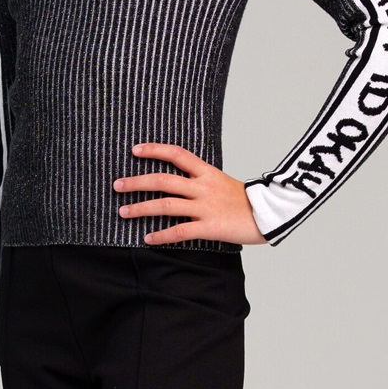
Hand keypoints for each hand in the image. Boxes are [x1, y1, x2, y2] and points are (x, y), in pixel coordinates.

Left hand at [113, 142, 266, 245]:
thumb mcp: (222, 182)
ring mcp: (206, 206)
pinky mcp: (209, 227)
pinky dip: (161, 235)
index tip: (135, 150)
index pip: (177, 154)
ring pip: (166, 204)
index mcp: (207, 172)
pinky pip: (180, 231)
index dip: (154, 150)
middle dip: (137, 182)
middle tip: (117, 185)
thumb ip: (201, 181)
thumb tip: (178, 180)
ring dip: (141, 208)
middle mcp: (203, 187)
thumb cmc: (245, 201)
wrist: (270, 215)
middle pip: (163, 180)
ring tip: (123, 212)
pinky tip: (147, 238)